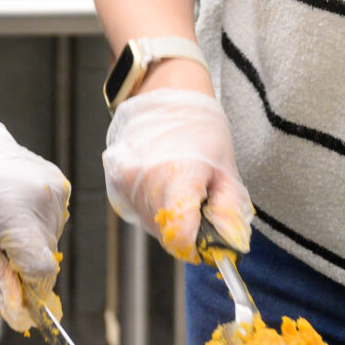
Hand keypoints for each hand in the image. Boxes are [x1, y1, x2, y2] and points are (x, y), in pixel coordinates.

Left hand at [0, 119, 70, 333]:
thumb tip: (21, 313)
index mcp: (16, 211)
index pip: (42, 271)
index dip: (28, 290)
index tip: (12, 293)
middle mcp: (43, 198)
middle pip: (46, 258)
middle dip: (22, 267)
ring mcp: (54, 187)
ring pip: (50, 242)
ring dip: (27, 246)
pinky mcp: (58, 183)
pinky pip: (51, 222)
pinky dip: (33, 227)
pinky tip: (8, 212)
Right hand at [102, 87, 251, 261]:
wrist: (166, 97)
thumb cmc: (202, 130)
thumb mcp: (227, 170)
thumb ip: (228, 212)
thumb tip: (228, 247)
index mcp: (179, 178)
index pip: (181, 238)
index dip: (197, 247)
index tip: (206, 242)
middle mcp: (147, 182)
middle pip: (165, 234)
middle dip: (185, 230)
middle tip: (198, 205)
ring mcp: (126, 180)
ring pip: (149, 223)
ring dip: (167, 219)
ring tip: (179, 189)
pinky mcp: (115, 179)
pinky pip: (136, 209)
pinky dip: (152, 206)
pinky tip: (163, 183)